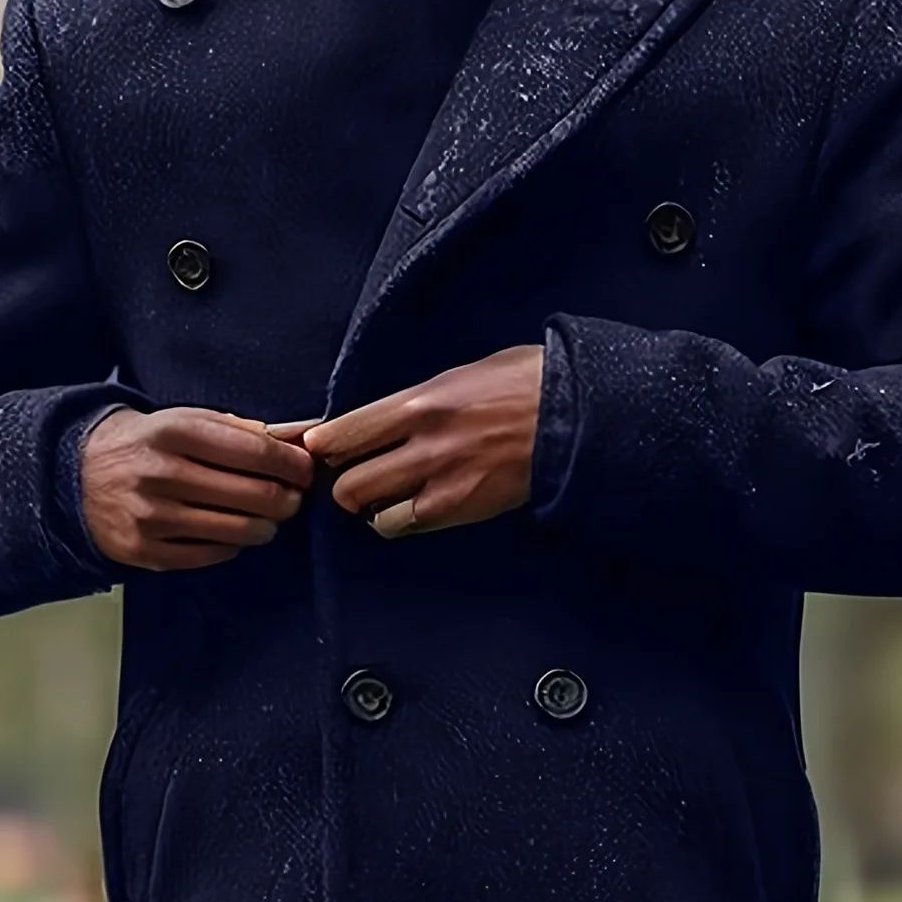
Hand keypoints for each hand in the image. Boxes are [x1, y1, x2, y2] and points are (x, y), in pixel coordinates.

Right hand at [81, 406, 315, 570]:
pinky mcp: (144, 551)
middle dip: (288, 498)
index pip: (256, 452)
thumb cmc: (151, 443)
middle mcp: (161, 473)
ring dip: (266, 526)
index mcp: (175, 431)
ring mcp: (151, 516)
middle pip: (254, 494)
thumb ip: (243, 429)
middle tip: (294, 498)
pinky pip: (211, 554)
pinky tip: (233, 533)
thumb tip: (301, 436)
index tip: (308, 470)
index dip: (293, 465)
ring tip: (269, 519)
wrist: (79, 475)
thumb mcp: (189, 420)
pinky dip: (233, 545)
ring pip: (238, 529)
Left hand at [300, 345, 544, 537]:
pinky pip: (408, 526)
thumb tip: (386, 416)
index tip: (325, 449)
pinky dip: (404, 520)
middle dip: (347, 482)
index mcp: (417, 403)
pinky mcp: (462, 511)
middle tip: (360, 474)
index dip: (324, 446)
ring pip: (372, 512)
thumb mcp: (462, 375)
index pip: (339, 434)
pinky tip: (419, 505)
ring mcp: (441, 484)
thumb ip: (418, 400)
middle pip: (346, 484)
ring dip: (375, 506)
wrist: (577, 416)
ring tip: (392, 493)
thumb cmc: (525, 382)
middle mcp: (421, 445)